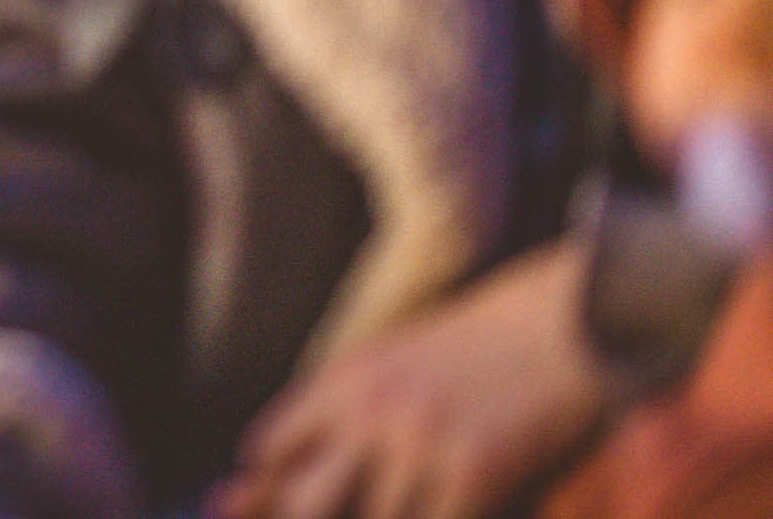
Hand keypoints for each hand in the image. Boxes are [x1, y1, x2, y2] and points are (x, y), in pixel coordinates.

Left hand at [209, 243, 608, 518]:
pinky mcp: (472, 472)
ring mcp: (418, 444)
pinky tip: (449, 513)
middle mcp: (368, 411)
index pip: (271, 446)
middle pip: (303, 501)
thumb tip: (300, 454)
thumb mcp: (392, 357)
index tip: (273, 505)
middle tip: (339, 511)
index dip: (267, 486)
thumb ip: (345, 403)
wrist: (558, 325)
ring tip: (406, 505)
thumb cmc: (480, 343)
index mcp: (343, 379)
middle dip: (312, 517)